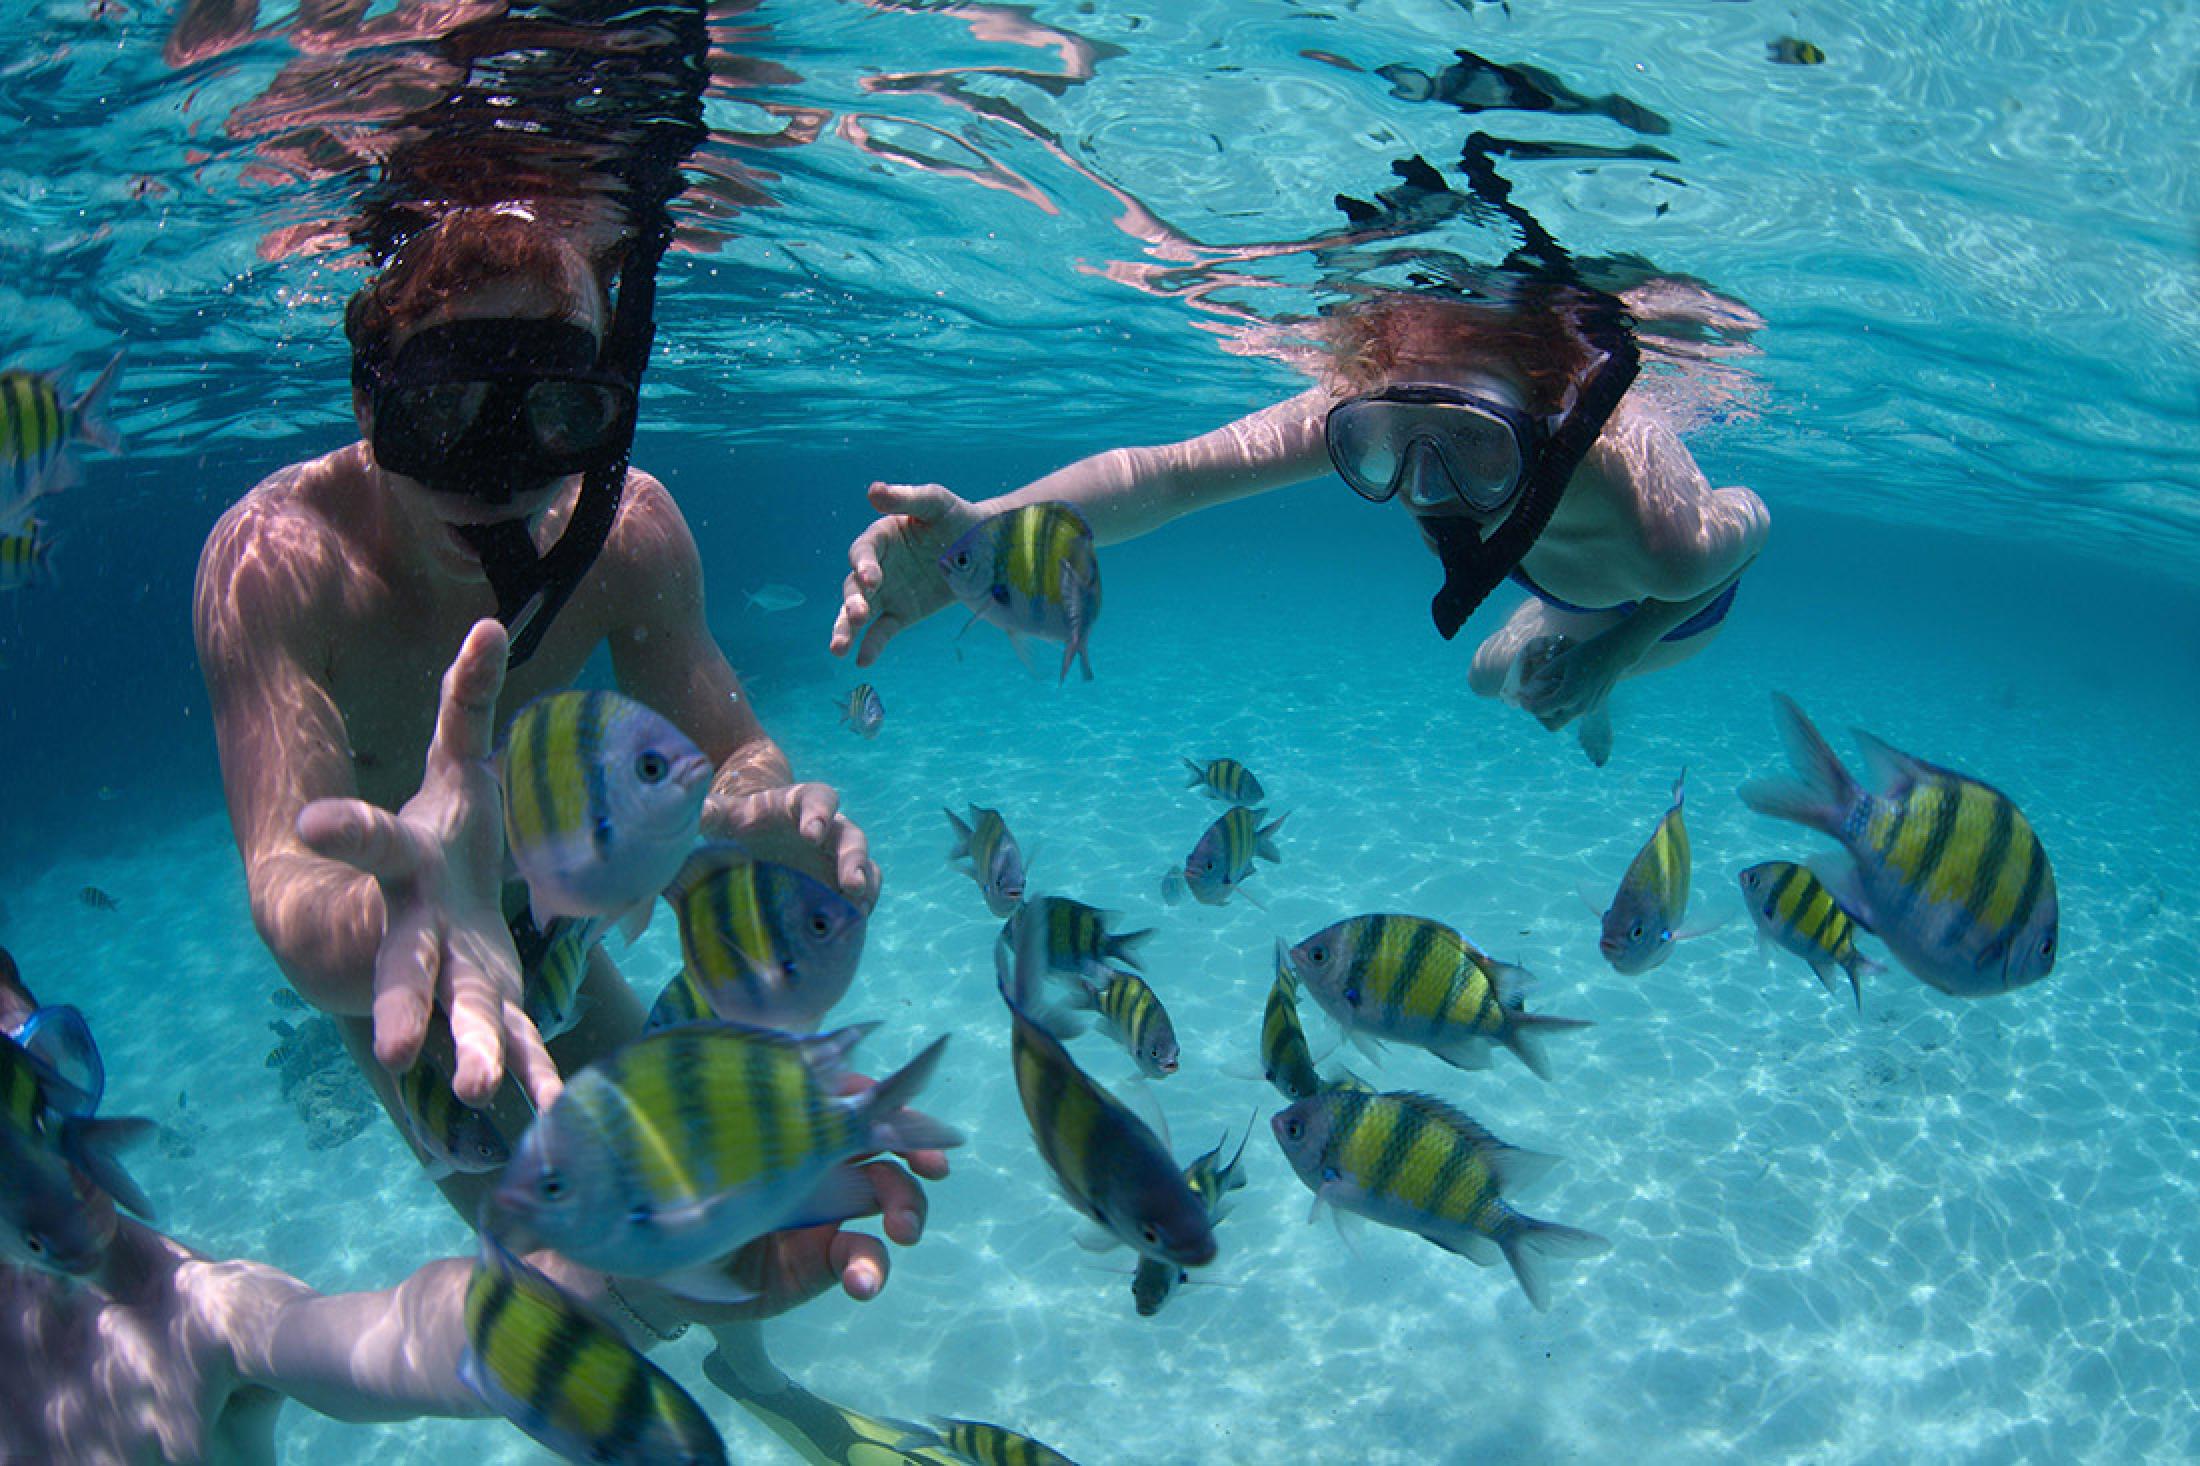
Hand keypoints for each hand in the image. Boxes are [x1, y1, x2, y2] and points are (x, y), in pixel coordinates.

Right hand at [295, 620, 560, 1110]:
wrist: (436, 902)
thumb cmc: (450, 829)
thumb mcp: (460, 764)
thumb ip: (469, 699)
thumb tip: (490, 623)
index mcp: (413, 861)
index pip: (373, 839)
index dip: (344, 828)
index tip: (310, 820)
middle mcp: (422, 927)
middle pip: (406, 965)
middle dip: (402, 1005)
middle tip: (396, 1050)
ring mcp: (455, 972)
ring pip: (458, 1018)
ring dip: (468, 1056)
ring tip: (477, 1096)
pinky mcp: (493, 1003)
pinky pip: (515, 1044)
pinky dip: (533, 1078)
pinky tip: (550, 1118)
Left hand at [622, 1081, 951, 1325]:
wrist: (637, 1249)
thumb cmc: (666, 1173)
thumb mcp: (701, 1126)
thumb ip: (741, 1086)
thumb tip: (803, 1042)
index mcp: (798, 1117)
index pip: (862, 1097)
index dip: (899, 1097)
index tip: (915, 1106)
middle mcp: (820, 1159)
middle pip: (892, 1144)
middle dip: (921, 1153)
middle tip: (930, 1169)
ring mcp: (825, 1210)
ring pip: (893, 1199)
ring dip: (910, 1208)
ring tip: (902, 1231)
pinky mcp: (820, 1261)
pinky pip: (863, 1259)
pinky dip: (872, 1268)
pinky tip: (863, 1282)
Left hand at [705, 781, 879, 910]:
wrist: (755, 842)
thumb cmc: (744, 822)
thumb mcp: (725, 815)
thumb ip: (711, 812)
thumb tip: (694, 811)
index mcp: (802, 804)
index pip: (820, 799)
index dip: (820, 814)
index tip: (812, 833)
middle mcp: (829, 830)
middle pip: (851, 838)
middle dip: (852, 858)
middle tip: (849, 881)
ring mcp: (838, 859)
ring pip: (865, 866)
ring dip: (865, 885)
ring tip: (859, 906)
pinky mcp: (841, 885)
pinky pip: (863, 893)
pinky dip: (861, 906)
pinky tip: (852, 924)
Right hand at [828, 481, 983, 666]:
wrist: (985, 548)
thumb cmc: (957, 518)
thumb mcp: (936, 502)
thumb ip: (906, 498)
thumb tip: (873, 490)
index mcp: (881, 537)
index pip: (863, 551)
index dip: (864, 564)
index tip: (872, 579)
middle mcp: (877, 566)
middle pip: (854, 586)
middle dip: (853, 602)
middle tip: (857, 615)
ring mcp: (887, 592)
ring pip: (858, 612)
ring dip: (846, 629)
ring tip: (838, 649)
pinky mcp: (901, 613)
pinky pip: (882, 631)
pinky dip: (871, 645)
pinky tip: (863, 661)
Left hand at [1515, 631, 1628, 732]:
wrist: (1614, 654)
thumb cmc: (1586, 653)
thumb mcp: (1561, 660)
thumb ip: (1544, 674)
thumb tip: (1531, 682)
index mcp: (1568, 696)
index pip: (1541, 710)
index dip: (1527, 705)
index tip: (1522, 697)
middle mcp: (1579, 707)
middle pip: (1552, 726)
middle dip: (1539, 716)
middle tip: (1533, 703)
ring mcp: (1589, 709)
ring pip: (1564, 721)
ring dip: (1552, 713)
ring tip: (1546, 696)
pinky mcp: (1595, 706)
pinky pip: (1574, 713)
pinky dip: (1564, 708)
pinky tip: (1561, 692)